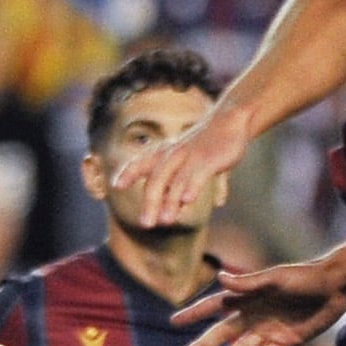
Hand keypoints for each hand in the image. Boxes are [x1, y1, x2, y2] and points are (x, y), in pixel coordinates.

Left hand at [113, 105, 252, 229]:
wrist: (228, 121)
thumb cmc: (202, 145)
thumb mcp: (184, 160)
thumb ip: (176, 183)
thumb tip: (176, 206)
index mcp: (164, 154)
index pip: (141, 163)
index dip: (128, 173)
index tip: (116, 185)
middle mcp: (173, 155)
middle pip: (157, 179)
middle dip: (150, 203)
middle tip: (145, 223)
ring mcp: (190, 157)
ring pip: (176, 181)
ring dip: (170, 201)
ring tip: (166, 221)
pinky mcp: (208, 159)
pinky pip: (198, 174)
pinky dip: (192, 187)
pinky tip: (188, 201)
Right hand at [178, 258, 345, 345]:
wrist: (335, 286)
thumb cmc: (304, 276)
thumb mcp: (275, 278)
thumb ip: (247, 284)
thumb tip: (219, 278)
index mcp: (248, 297)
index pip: (215, 306)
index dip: (195, 313)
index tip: (174, 322)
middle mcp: (254, 315)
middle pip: (224, 333)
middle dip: (204, 344)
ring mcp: (269, 331)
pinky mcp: (286, 343)